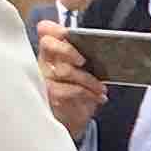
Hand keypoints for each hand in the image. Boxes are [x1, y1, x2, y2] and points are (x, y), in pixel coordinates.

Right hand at [35, 23, 105, 140]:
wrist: (72, 122)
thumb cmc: (79, 93)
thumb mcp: (86, 73)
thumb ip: (88, 58)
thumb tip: (107, 46)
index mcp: (53, 51)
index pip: (45, 31)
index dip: (54, 28)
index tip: (67, 33)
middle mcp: (43, 62)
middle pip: (47, 44)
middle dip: (67, 50)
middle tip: (83, 61)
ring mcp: (43, 79)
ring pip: (64, 70)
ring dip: (88, 79)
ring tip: (101, 88)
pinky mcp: (47, 97)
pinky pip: (66, 90)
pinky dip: (87, 93)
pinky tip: (98, 98)